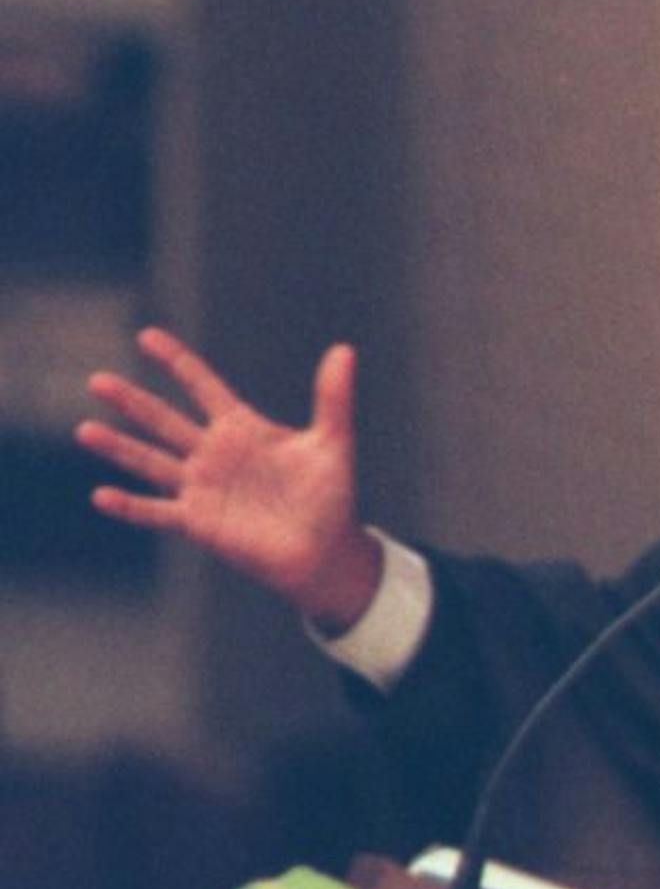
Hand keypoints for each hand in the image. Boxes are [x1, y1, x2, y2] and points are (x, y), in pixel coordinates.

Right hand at [78, 327, 382, 629]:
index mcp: (240, 428)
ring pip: (151, 462)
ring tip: (85, 431)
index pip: (202, 386)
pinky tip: (101, 496)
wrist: (326, 552)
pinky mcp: (198, 522)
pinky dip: (130, 506)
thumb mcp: (333, 444)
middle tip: (98, 381)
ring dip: (120, 448)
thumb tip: (345, 350)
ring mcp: (201, 488)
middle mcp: (213, 454)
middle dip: (132, 402)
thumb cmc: (330, 498)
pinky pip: (157, 512)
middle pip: (163, 420)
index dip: (177, 362)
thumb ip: (333, 398)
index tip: (147, 337)